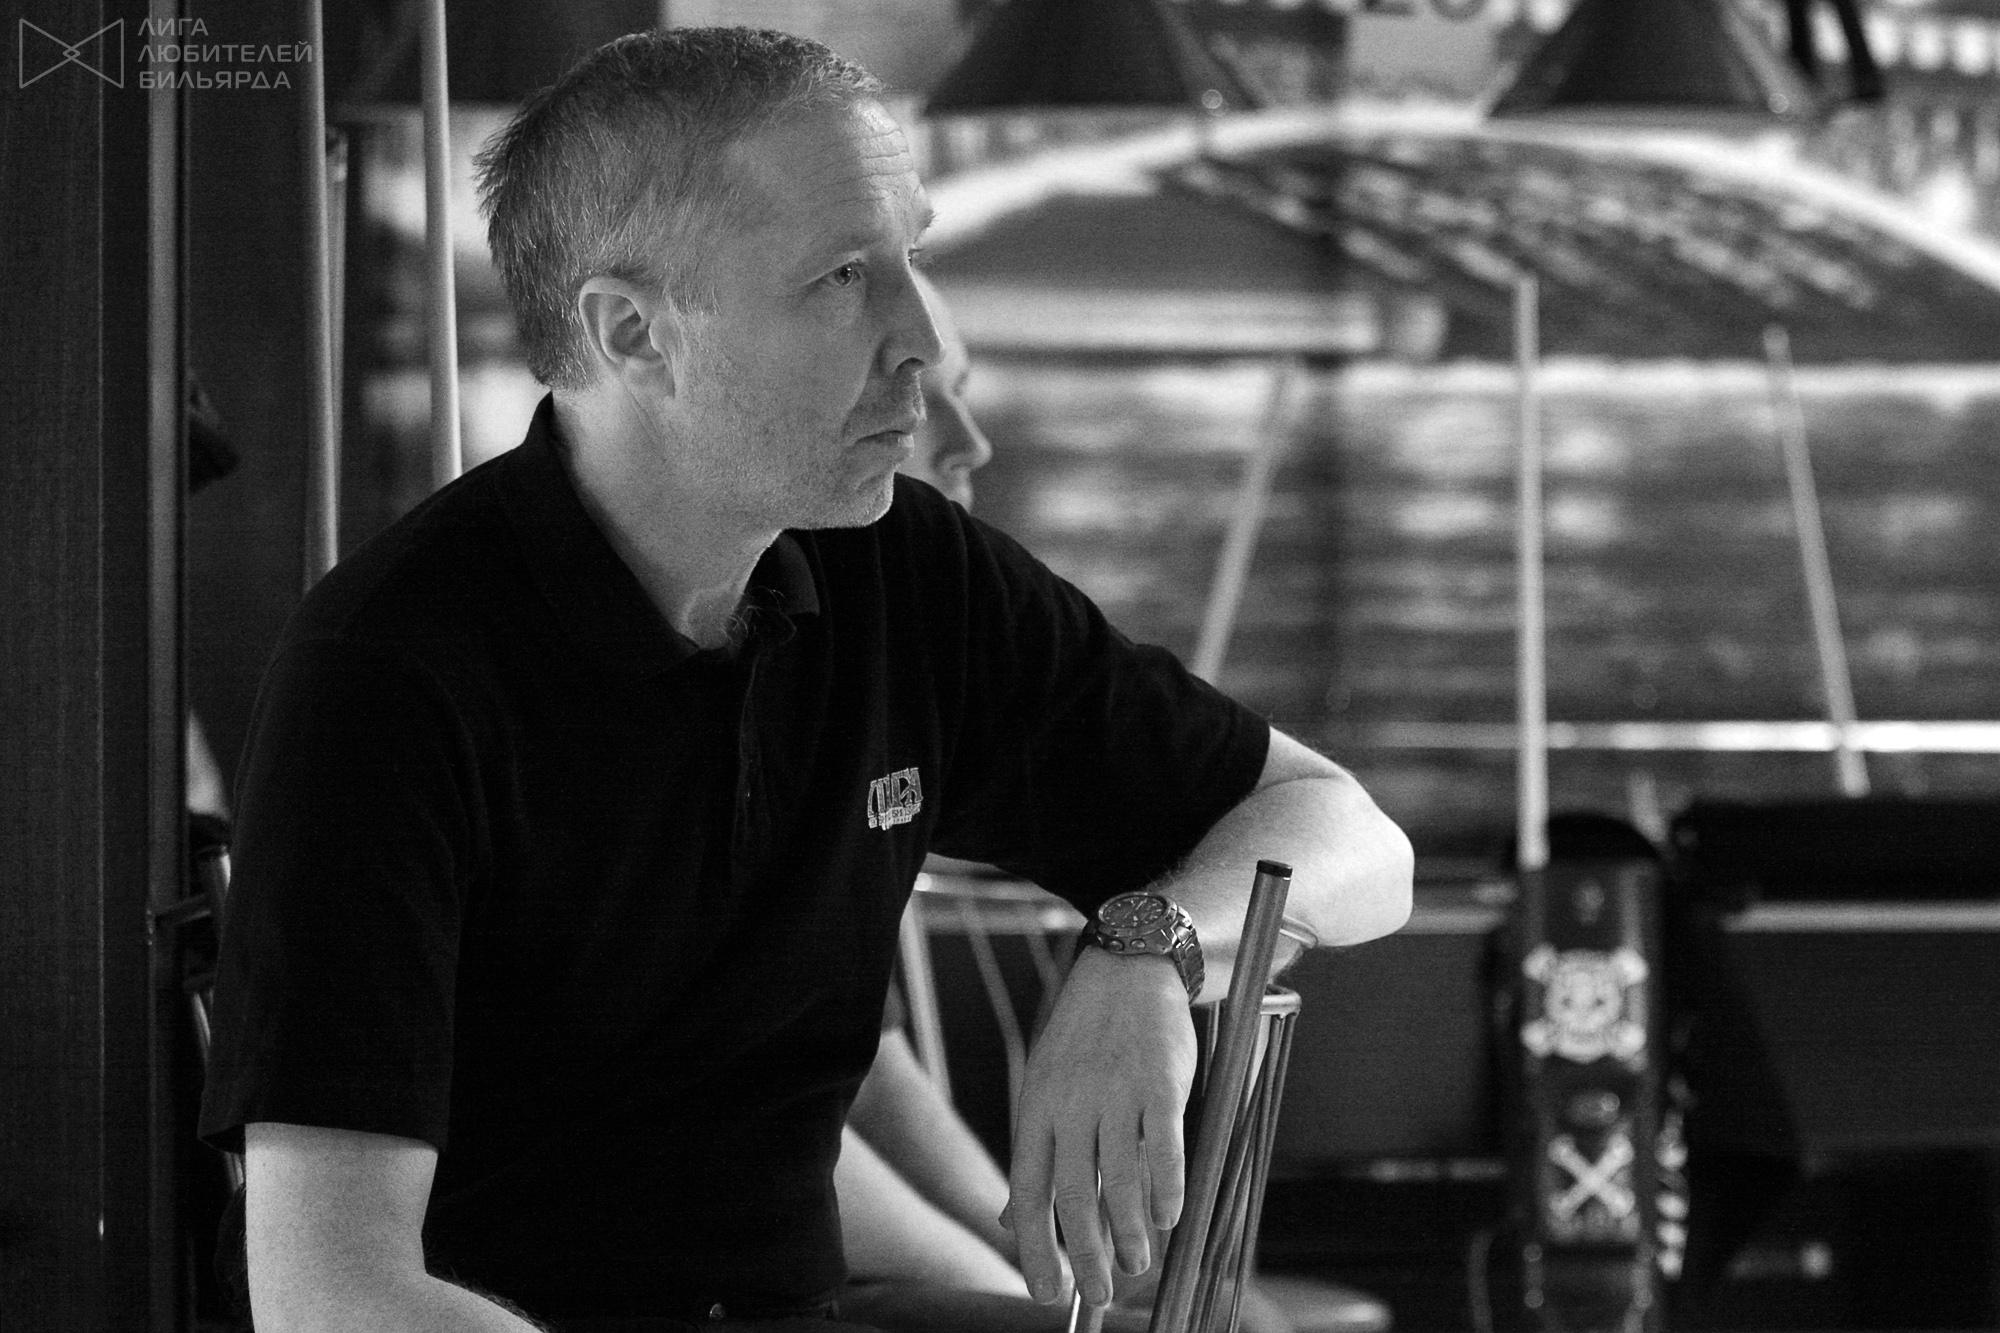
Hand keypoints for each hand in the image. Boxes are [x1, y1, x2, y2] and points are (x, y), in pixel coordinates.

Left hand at [1003, 947, 1196, 1307]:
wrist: (1125, 970)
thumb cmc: (1083, 1040)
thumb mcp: (1042, 1091)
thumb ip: (1033, 1156)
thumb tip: (1012, 1220)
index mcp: (1036, 1111)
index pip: (1028, 1193)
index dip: (1036, 1250)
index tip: (1049, 1294)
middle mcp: (1070, 1105)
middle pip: (1074, 1195)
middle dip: (1086, 1256)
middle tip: (1098, 1294)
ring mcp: (1115, 1092)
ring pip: (1121, 1179)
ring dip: (1130, 1232)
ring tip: (1137, 1264)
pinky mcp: (1159, 1082)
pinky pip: (1164, 1147)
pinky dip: (1168, 1189)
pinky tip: (1170, 1219)